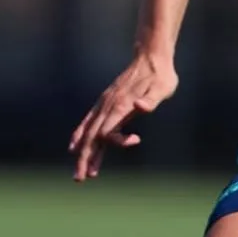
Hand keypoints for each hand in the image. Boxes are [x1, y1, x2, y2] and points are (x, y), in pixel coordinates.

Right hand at [68, 52, 178, 180]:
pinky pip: (87, 123)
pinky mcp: (105, 103)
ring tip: (79, 173)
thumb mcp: (163, 88)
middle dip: (85, 158)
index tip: (137, 138)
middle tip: (80, 179)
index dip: (117, 141)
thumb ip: (151, 99)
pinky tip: (75, 147)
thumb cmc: (160, 76)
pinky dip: (79, 137)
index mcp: (120, 105)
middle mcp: (107, 106)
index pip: (107, 131)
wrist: (150, 57)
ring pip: (87, 132)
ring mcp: (104, 104)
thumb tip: (140, 106)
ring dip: (82, 153)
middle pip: (91, 137)